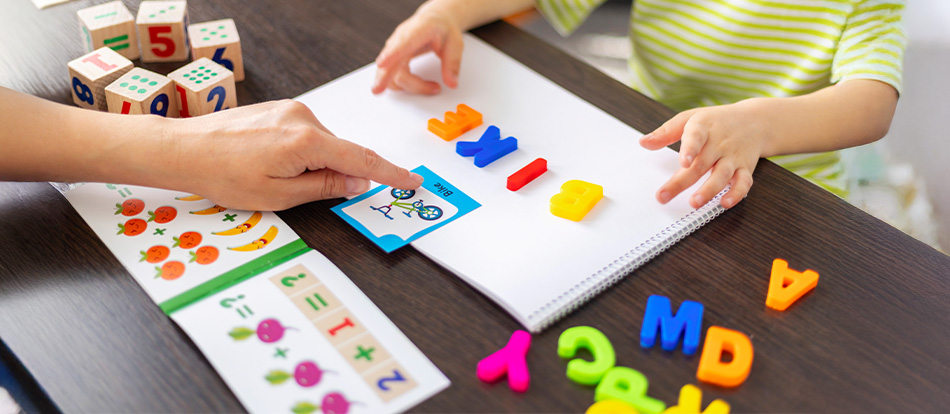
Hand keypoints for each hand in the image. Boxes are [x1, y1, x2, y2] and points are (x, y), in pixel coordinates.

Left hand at [169, 100, 422, 210]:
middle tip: (305, 195)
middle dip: (338, 176)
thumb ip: (324, 187)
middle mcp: (304, 118)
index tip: (412, 181)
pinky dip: (303, 153)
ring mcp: (291, 110)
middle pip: (341, 152)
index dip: (390, 173)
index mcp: (307, 141)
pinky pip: (307, 134)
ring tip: (274, 178)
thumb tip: (356, 182)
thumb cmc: (224, 175)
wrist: (184, 148)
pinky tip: (271, 164)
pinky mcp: (280, 109)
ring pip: (323, 145)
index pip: (362, 159)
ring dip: (315, 165)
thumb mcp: (279, 195)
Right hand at [372, 6, 463, 94]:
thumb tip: (451, 83)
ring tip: (432, 87)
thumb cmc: (443, 29)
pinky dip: (403, 84)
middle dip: (383, 77)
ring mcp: (395, 47)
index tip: (382, 64)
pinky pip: (391, 73)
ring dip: (408, 85)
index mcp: (418, 30)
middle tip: (378, 90)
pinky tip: (418, 85)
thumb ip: (452, 64)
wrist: (436, 21)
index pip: (403, 42)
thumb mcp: (455, 44)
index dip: (392, 54)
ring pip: (389, 71)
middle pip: (390, 60)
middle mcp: (401, 38)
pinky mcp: (393, 56)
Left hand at [639, 99, 769, 208]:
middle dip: (681, 182)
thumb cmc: (716, 121)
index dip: (690, 149)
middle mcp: (719, 144)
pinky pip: (743, 182)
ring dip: (709, 190)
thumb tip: (643, 142)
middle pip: (701, 164)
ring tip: (694, 202)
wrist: (755, 121)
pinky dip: (736, 194)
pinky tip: (724, 203)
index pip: (696, 137)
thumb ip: (666, 132)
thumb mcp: (690, 119)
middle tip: (663, 196)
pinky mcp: (745, 169)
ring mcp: (732, 157)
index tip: (682, 161)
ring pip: (722, 175)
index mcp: (703, 128)